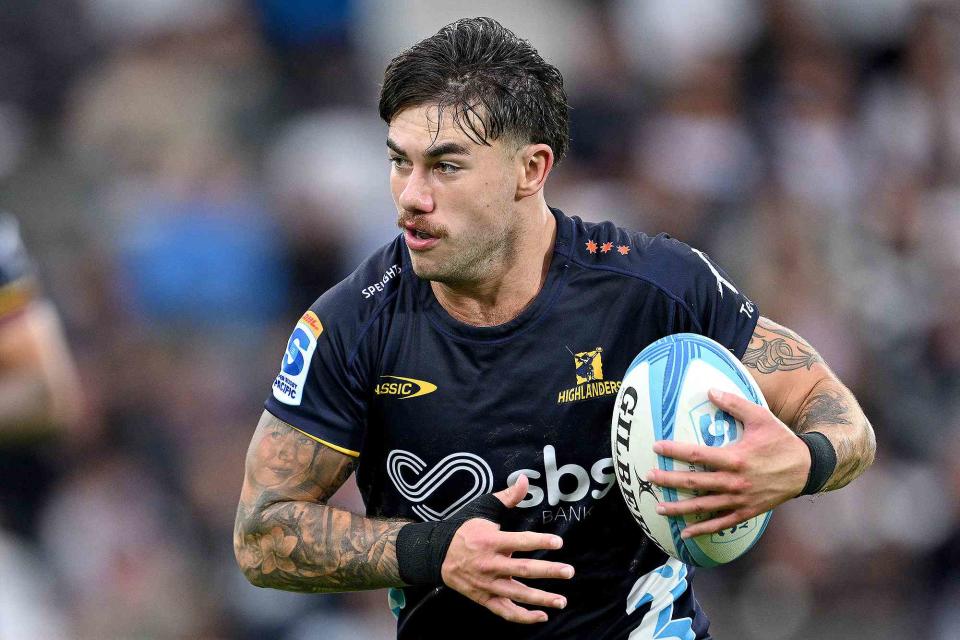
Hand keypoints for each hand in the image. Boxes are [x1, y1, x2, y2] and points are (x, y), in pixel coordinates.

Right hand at [440, 474, 574, 623]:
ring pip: (517, 594)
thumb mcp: (484, 509)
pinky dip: (523, 617)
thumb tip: (525, 479)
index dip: (539, 541)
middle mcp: (490, 564)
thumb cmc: (466, 531)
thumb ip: (508, 497)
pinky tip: (542, 616)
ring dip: (541, 599)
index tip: (558, 543)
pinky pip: (505, 612)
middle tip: (569, 572)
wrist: (438, 555)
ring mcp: (487, 585)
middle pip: (522, 570)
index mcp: (490, 541)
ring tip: (562, 601)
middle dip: (548, 571)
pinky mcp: (485, 599)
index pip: (519, 541)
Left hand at [648, 388, 810, 538]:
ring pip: (704, 506)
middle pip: (695, 483)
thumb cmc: (781, 440)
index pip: (698, 455)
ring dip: (680, 508)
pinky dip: (703, 529)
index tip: (656, 447)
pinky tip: (685, 533)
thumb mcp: (761, 417)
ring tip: (659, 508)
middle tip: (648, 478)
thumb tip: (710, 390)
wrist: (807, 469)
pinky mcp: (747, 512)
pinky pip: (721, 523)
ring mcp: (740, 499)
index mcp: (736, 458)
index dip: (675, 451)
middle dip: (669, 481)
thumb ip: (734, 404)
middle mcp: (735, 481)